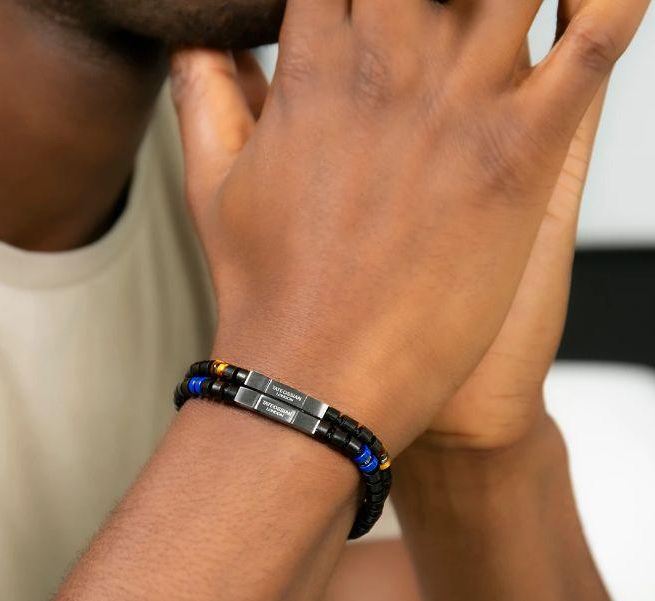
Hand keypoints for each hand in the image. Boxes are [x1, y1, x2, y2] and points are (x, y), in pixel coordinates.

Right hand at [170, 0, 648, 455]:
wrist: (314, 380)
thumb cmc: (264, 295)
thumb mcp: (211, 188)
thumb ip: (205, 100)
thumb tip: (188, 45)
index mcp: (316, 72)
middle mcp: (388, 70)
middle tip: (442, 9)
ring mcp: (458, 107)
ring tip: (507, 5)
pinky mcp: (519, 158)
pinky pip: (594, 43)